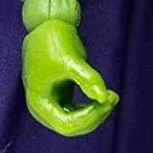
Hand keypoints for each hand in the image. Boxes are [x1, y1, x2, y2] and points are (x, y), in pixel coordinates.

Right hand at [21, 19, 118, 136]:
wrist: (46, 25)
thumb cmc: (53, 40)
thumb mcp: (70, 60)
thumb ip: (87, 78)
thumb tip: (104, 97)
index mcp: (39, 103)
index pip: (66, 125)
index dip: (89, 117)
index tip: (106, 100)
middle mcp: (43, 108)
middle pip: (72, 127)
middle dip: (95, 116)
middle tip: (113, 97)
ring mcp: (51, 104)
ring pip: (77, 122)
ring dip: (96, 113)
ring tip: (112, 96)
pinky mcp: (60, 97)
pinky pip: (78, 112)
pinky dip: (92, 107)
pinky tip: (104, 95)